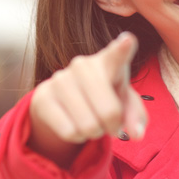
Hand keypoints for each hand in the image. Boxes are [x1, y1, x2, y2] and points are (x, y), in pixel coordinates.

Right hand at [28, 32, 147, 167]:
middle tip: (110, 124)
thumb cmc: (104, 97)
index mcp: (109, 62)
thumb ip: (135, 115)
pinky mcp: (42, 96)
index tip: (128, 41)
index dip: (123, 48)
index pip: (117, 54)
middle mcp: (83, 65)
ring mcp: (60, 79)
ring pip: (89, 126)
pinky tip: (74, 125)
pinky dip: (77, 138)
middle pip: (110, 112)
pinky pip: (69, 132)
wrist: (65, 100)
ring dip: (95, 133)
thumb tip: (136, 134)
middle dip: (113, 127)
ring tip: (91, 122)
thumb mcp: (124, 103)